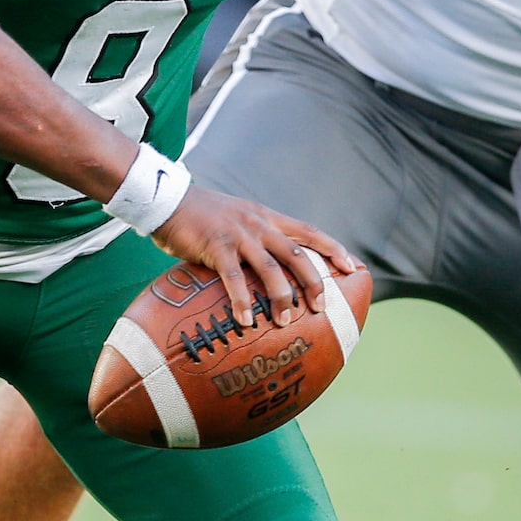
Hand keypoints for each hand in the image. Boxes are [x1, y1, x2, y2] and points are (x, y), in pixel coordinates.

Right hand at [150, 184, 363, 327]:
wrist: (168, 199)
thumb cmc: (201, 216)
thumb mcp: (237, 219)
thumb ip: (255, 237)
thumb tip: (268, 270)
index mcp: (267, 217)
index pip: (309, 231)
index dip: (332, 248)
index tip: (351, 266)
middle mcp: (258, 224)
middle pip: (296, 253)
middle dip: (313, 281)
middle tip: (321, 307)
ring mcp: (238, 235)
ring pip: (270, 268)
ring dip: (281, 296)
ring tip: (286, 321)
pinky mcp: (216, 246)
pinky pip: (233, 277)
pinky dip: (241, 300)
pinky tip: (246, 321)